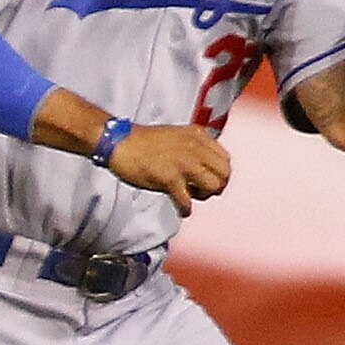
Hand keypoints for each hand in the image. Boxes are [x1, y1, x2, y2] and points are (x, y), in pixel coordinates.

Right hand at [106, 123, 231, 216]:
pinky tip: (182, 210)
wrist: (119, 142)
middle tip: (204, 191)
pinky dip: (186, 209)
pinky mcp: (170, 178)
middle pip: (224, 173)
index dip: (220, 173)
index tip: (210, 179)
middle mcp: (195, 148)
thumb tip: (203, 166)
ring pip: (212, 186)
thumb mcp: (177, 135)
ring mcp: (183, 163)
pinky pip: (187, 200)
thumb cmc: (143, 141)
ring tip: (191, 197)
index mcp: (197, 136)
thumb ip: (193, 146)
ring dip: (204, 196)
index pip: (225, 159)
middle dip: (217, 186)